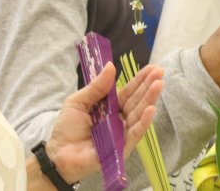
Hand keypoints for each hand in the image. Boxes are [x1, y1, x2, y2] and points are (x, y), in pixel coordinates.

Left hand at [47, 62, 164, 182]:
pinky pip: (135, 134)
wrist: (58, 154)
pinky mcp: (122, 147)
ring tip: (159, 85)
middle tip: (160, 72)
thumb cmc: (67, 128)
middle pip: (137, 101)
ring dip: (150, 99)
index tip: (152, 67)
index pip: (128, 92)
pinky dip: (143, 122)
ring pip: (139, 114)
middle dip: (149, 86)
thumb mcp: (78, 101)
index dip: (139, 80)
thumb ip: (96, 87)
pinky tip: (151, 109)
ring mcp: (122, 133)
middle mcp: (119, 119)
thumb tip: (111, 66)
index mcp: (109, 107)